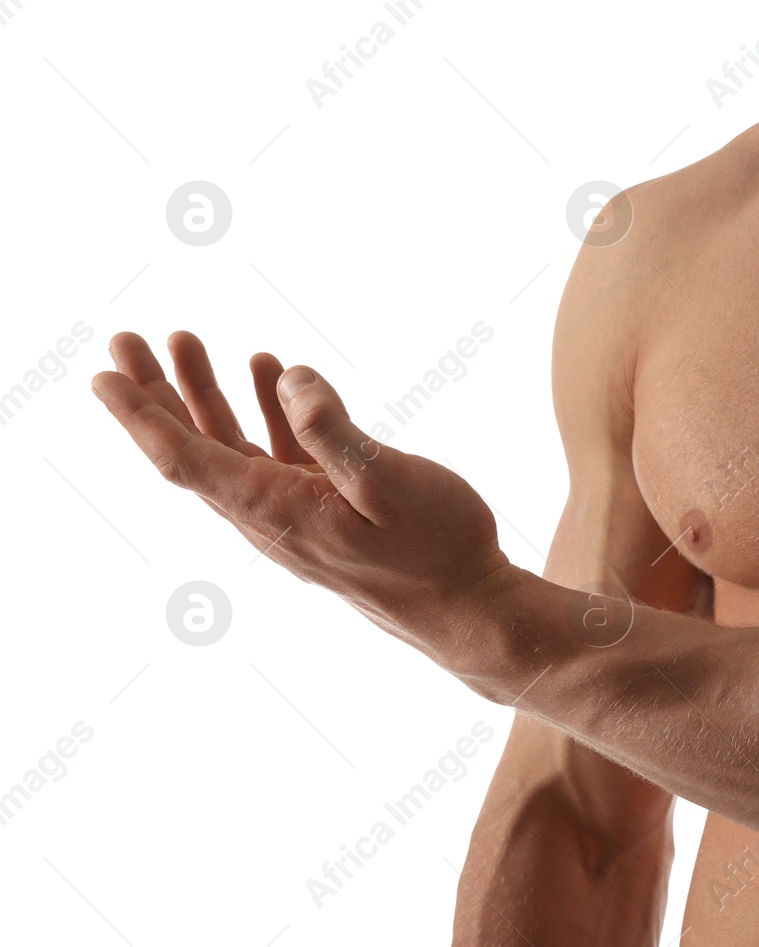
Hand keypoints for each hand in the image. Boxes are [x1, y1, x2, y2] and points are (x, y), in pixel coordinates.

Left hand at [91, 331, 518, 680]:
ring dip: (205, 395)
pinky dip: (265, 411)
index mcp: (274, 509)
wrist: (468, 606)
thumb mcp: (389, 484)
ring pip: (231, 448)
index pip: (186, 457)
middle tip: (126, 340)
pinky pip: (277, 454)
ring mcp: (297, 513)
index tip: (102, 374)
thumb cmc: (436, 549)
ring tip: (187, 343)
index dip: (140, 415)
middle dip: (156, 392)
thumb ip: (333, 431)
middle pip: (194, 447)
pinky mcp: (326, 510)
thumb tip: (289, 380)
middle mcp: (271, 515)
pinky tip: (271, 376)